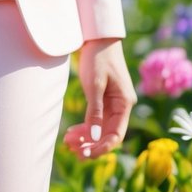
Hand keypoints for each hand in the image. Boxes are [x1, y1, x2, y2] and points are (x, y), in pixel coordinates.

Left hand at [62, 38, 136, 160]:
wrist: (97, 37)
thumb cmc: (98, 57)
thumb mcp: (95, 84)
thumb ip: (94, 112)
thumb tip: (93, 138)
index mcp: (125, 103)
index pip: (116, 134)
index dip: (102, 147)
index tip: (86, 154)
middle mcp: (122, 106)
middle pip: (108, 134)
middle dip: (90, 144)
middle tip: (71, 150)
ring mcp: (113, 103)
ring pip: (100, 128)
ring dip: (86, 138)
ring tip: (67, 143)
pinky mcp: (104, 99)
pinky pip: (96, 119)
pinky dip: (85, 127)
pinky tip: (71, 133)